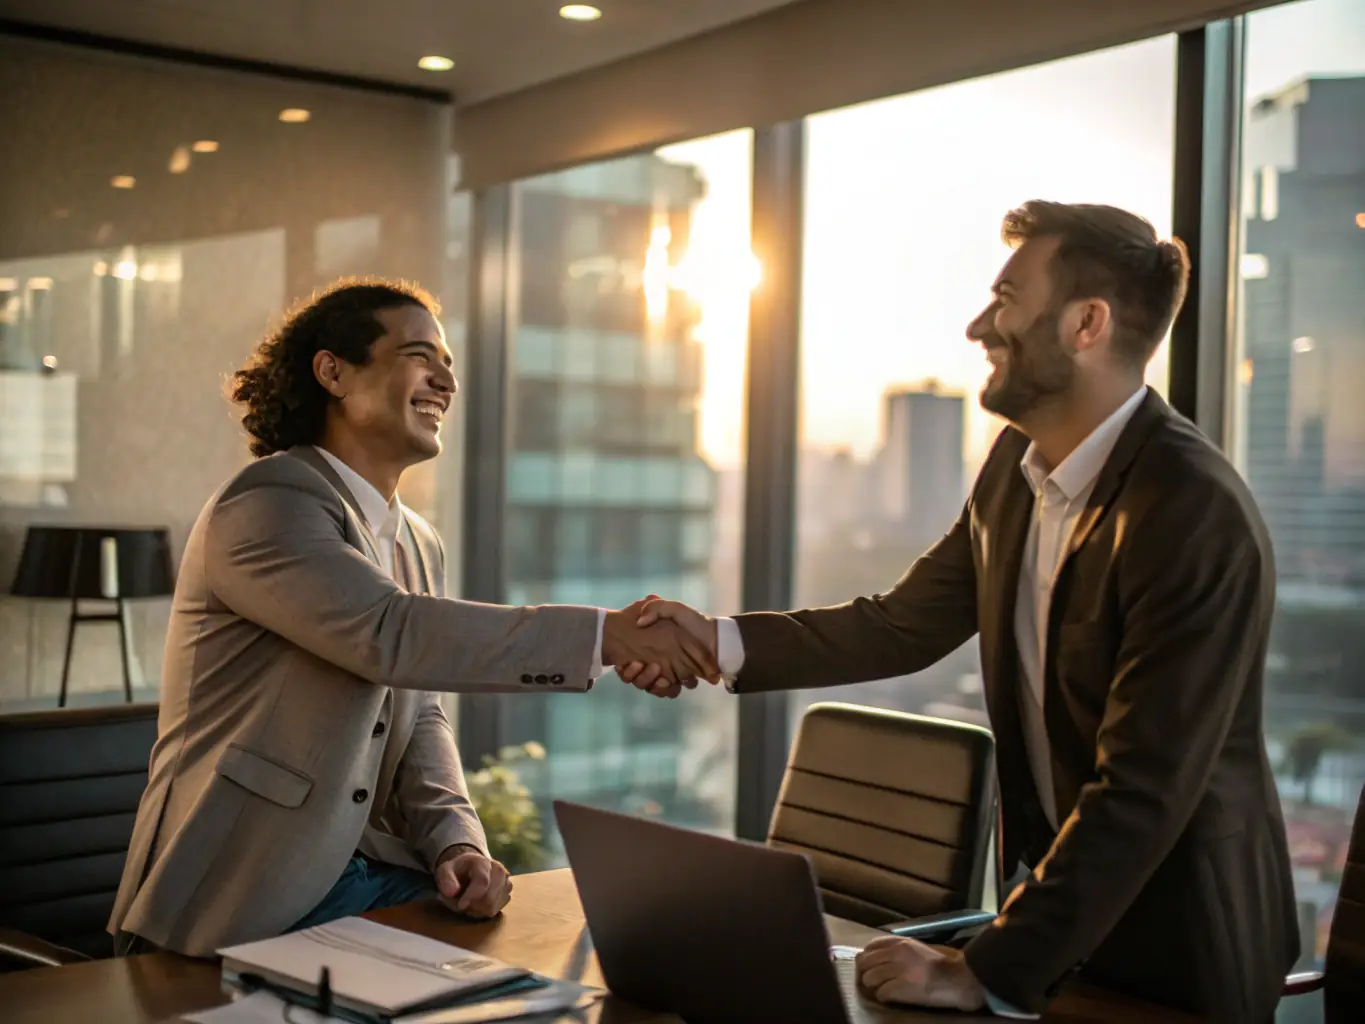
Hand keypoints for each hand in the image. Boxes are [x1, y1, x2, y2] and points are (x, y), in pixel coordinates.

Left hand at [434, 847, 511, 918]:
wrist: (469, 868)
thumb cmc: (457, 871)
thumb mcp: (445, 871)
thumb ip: (446, 880)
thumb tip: (452, 892)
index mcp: (481, 861)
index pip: (482, 882)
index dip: (471, 896)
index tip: (460, 905)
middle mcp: (498, 869)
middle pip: (489, 898)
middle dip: (472, 906)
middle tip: (461, 902)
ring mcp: (506, 880)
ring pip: (493, 907)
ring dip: (477, 910)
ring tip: (469, 902)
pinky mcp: (508, 891)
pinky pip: (497, 910)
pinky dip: (485, 911)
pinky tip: (478, 904)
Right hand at [618, 600, 719, 696]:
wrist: (715, 638)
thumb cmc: (693, 622)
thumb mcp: (673, 609)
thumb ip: (656, 608)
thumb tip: (639, 622)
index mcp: (649, 646)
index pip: (627, 661)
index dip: (623, 666)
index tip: (622, 663)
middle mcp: (654, 661)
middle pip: (634, 677)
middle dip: (635, 674)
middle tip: (640, 665)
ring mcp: (665, 673)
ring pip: (648, 685)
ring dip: (647, 681)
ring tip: (656, 672)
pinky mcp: (678, 682)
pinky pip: (666, 691)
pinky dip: (664, 689)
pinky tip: (668, 681)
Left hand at [855, 936, 985, 1010]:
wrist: (959, 980)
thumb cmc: (941, 965)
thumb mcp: (917, 949)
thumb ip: (898, 949)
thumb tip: (877, 957)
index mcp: (901, 942)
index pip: (871, 946)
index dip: (867, 957)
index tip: (872, 966)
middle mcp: (896, 953)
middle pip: (864, 962)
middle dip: (867, 973)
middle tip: (875, 981)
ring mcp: (898, 970)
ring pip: (869, 979)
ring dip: (874, 987)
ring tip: (884, 990)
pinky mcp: (901, 988)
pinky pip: (881, 994)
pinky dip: (884, 998)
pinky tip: (892, 998)